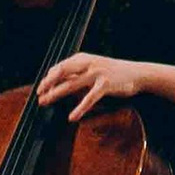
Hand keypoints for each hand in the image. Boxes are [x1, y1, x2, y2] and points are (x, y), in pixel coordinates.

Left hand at [35, 51, 152, 122]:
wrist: (136, 73)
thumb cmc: (112, 73)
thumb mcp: (92, 70)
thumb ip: (76, 74)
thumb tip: (57, 83)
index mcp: (83, 58)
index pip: (60, 66)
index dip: (48, 78)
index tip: (41, 89)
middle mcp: (88, 63)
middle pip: (62, 71)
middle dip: (48, 83)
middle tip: (38, 95)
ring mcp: (97, 73)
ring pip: (71, 83)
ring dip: (56, 93)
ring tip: (45, 102)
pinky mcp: (106, 84)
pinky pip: (89, 98)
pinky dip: (79, 108)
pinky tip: (72, 116)